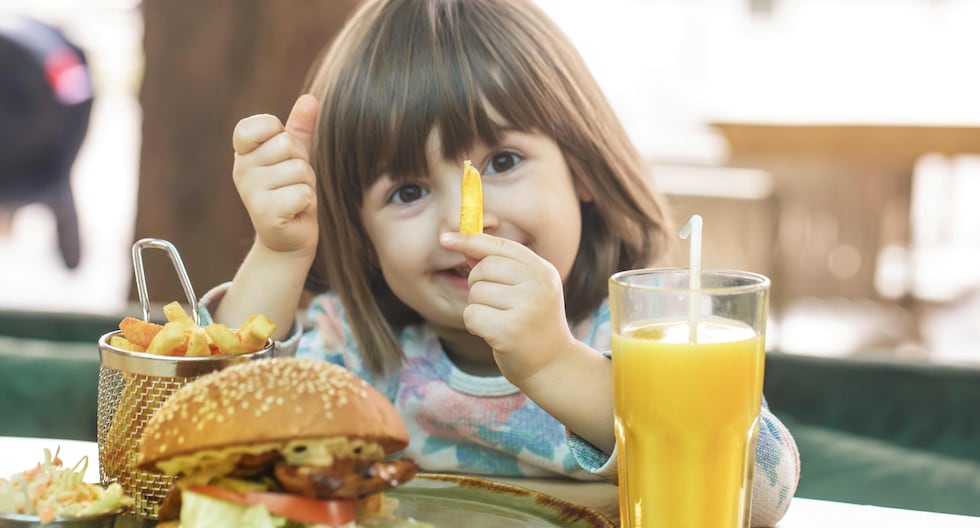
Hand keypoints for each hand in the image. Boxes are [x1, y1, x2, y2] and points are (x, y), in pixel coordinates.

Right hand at [232, 94, 319, 257]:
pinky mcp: (266, 213)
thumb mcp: (294, 157)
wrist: (288, 239)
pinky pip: (303, 193)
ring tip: (294, 198)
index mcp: (244, 153)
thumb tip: (310, 99)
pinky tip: (296, 212)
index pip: (261, 125)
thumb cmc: (290, 192)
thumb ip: (299, 128)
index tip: (281, 156)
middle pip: (288, 145)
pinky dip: (308, 203)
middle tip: (292, 183)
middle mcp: (242, 170)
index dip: (280, 134)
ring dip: (307, 185)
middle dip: (301, 164)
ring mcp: (251, 192)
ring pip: (299, 170)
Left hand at [440, 232, 576, 384]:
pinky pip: (472, 315)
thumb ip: (498, 266)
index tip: (445, 240)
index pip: (501, 247)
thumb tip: (465, 245)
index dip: (470, 240)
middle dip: (477, 285)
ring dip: (478, 307)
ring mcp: (526, 307)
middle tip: (493, 304)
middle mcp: (538, 285)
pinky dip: (474, 325)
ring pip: (476, 293)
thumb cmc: (533, 324)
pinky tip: (492, 335)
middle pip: (484, 268)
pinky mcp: (509, 331)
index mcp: (543, 271)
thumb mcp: (524, 290)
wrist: (552, 365)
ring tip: (498, 321)